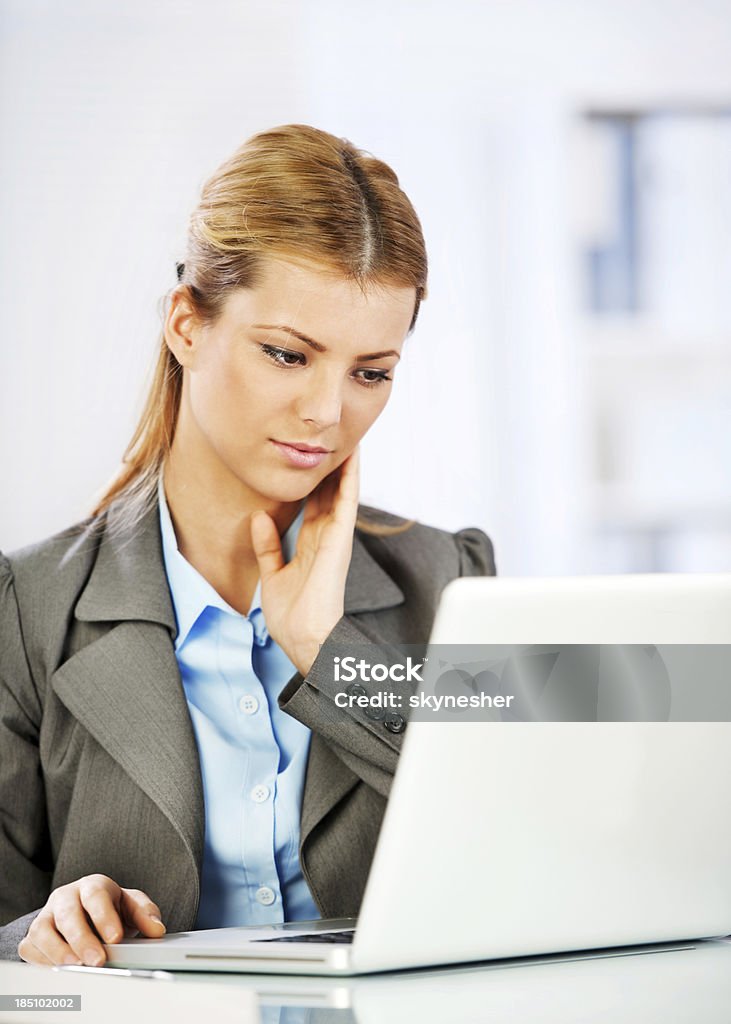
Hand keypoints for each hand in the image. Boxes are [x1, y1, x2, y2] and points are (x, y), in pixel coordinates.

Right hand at [18, 874, 165, 966]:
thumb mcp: (131, 905)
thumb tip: (157, 930)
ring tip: (76, 967)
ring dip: (59, 951)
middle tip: (98, 960)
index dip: (104, 916)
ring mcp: (46, 916)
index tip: (115, 937)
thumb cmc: (109, 908)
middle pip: (68, 914)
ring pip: (43, 930)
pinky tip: (59, 970)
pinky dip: (42, 960)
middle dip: (82, 939)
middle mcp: (66, 897)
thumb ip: (145, 914)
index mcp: (92, 885)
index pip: (96, 896)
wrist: (83, 913)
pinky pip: (31, 948)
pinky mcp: (33, 936)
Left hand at [251, 445, 359, 676]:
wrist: (305, 637)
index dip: (313, 480)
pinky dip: (350, 477)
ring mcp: (335, 535)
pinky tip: (353, 454)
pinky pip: (347, 501)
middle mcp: (326, 536)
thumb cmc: (292, 615)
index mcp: (311, 544)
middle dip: (329, 464)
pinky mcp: (340, 538)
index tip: (309, 456)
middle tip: (329, 434)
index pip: (313, 503)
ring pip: (341, 489)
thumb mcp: (271, 574)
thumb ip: (267, 545)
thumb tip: (259, 517)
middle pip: (328, 491)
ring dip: (345, 462)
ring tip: (346, 432)